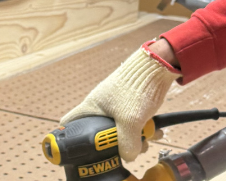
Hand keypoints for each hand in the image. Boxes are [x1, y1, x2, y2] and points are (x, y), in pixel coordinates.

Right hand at [60, 42, 180, 161]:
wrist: (155, 68)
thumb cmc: (135, 87)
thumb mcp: (130, 120)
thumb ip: (127, 142)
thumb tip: (128, 157)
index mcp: (91, 106)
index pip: (70, 122)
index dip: (71, 137)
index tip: (79, 151)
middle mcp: (101, 107)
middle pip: (100, 133)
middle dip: (114, 145)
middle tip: (125, 150)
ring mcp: (116, 106)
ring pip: (120, 130)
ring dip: (134, 139)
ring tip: (145, 141)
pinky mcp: (131, 105)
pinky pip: (133, 123)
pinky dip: (143, 130)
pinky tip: (154, 132)